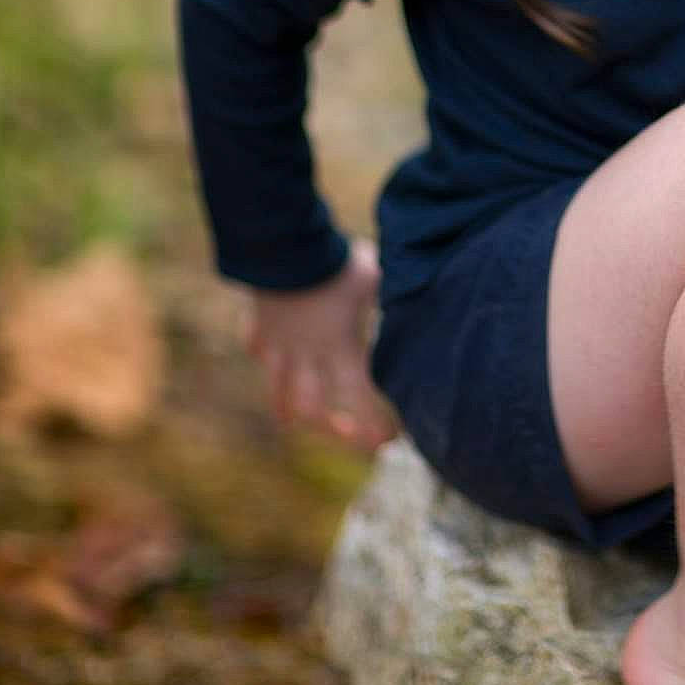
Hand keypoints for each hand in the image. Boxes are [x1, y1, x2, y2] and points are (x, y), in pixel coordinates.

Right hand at [242, 236, 399, 454]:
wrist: (284, 244)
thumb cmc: (338, 261)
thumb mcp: (376, 278)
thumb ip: (396, 295)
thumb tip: (427, 294)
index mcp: (340, 350)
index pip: (359, 402)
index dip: (373, 427)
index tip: (387, 441)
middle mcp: (306, 357)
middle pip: (312, 411)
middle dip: (331, 430)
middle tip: (350, 433)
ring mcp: (278, 345)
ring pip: (277, 392)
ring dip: (290, 409)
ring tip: (299, 418)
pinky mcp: (259, 326)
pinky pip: (258, 349)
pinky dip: (266, 359)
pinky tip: (271, 358)